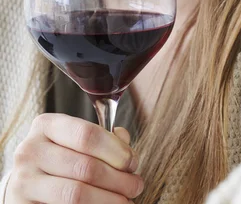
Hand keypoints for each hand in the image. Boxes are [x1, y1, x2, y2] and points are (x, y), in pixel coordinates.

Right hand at [5, 114, 143, 203]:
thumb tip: (124, 143)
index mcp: (46, 125)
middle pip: (85, 167)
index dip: (116, 150)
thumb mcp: (76, 141)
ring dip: (109, 200)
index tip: (133, 162)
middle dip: (118, 179)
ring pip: (76, 194)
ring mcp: (24, 180)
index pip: (87, 134)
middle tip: (136, 186)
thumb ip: (103, 138)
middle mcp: (30, 150)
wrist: (28, 183)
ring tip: (126, 200)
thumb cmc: (60, 158)